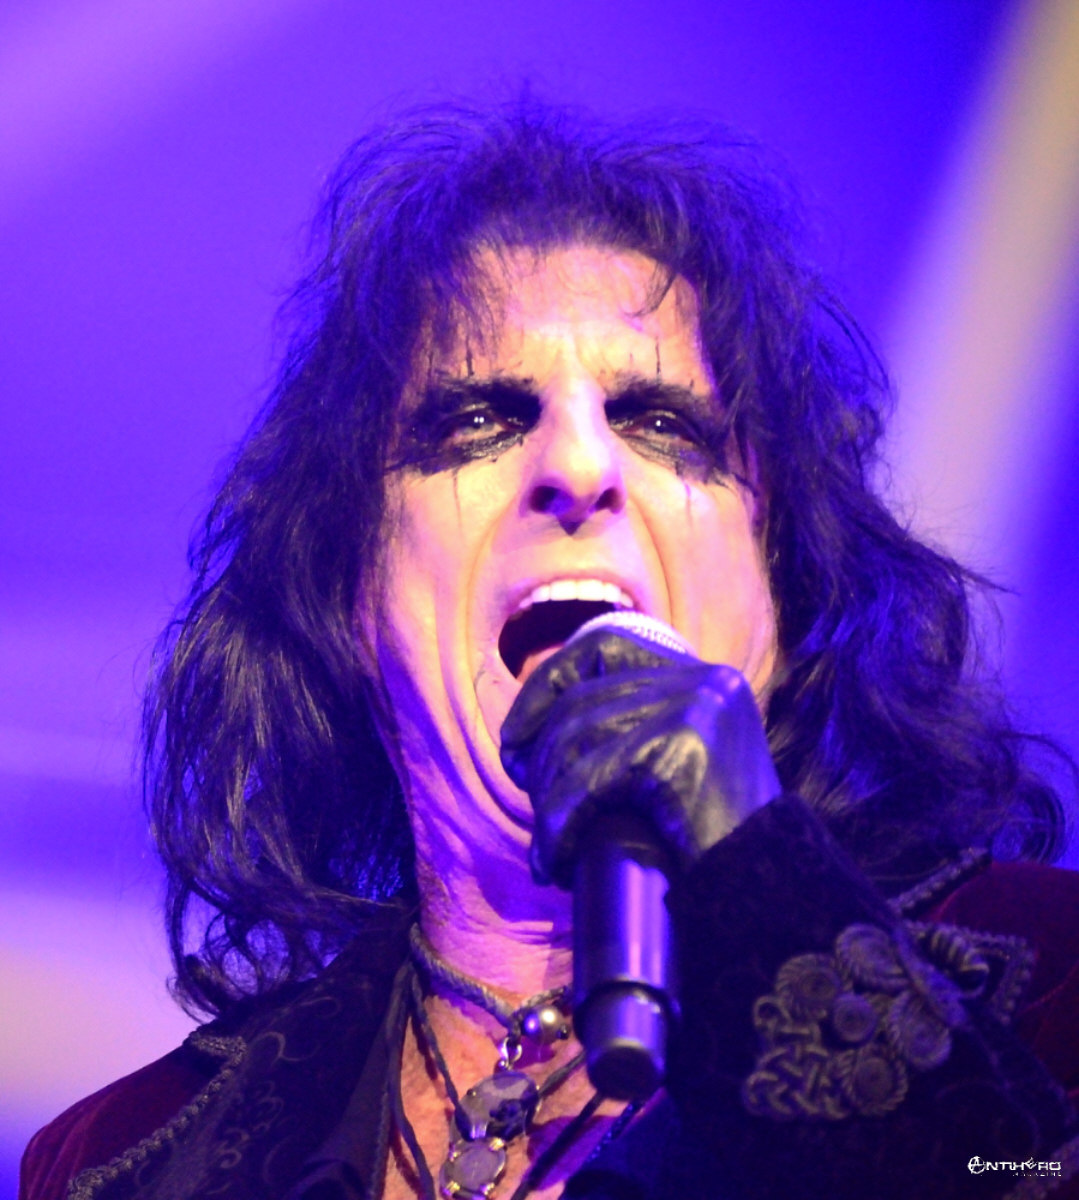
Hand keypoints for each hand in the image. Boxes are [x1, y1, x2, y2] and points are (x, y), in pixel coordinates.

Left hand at [500, 625, 781, 887]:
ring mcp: (697, 709)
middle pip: (581, 701)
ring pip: (576, 740)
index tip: (516, 736)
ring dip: (547, 800)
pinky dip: (559, 825)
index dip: (547, 682)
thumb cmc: (713, 842)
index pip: (604, 644)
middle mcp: (705, 680)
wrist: (768, 895)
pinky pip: (588, 783)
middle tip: (531, 805)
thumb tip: (535, 730)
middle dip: (539, 756)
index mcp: (706, 676)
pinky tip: (557, 859)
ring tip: (550, 846)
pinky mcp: (681, 750)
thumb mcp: (679, 764)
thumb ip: (635, 729)